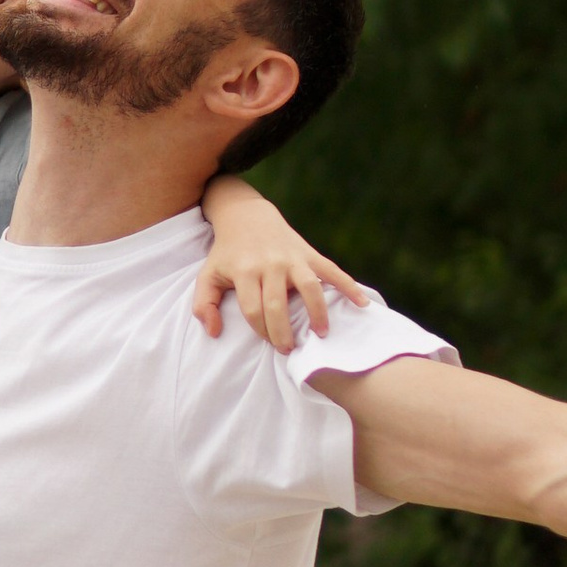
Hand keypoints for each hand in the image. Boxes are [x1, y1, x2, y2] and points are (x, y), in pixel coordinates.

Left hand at [191, 220, 371, 353]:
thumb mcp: (208, 275)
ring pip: (309, 287)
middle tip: (288, 349)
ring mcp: (291, 258)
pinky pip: (332, 271)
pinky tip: (362, 304)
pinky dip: (349, 286)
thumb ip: (204, 305)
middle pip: (278, 305)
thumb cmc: (227, 254)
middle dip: (283, 333)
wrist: (246, 217)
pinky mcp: (309, 253)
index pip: (253, 310)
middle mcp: (269, 264)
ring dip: (317, 313)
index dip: (260, 331)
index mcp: (244, 271)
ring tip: (320, 334)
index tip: (269, 343)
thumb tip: (214, 332)